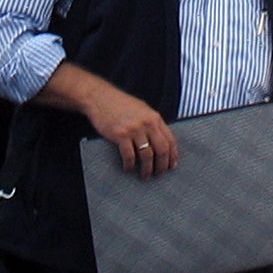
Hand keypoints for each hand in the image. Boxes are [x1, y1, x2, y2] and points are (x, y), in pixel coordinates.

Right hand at [31, 63, 176, 177]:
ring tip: (145, 175)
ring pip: (147, 155)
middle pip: (162, 150)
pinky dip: (130, 165)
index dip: (172, 156)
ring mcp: (134, 129)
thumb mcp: (142, 110)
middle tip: (159, 174)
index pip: (170, 140)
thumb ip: (152, 123)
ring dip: (147, 169)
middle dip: (162, 166)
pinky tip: (128, 168)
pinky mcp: (120, 135)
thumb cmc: (120, 104)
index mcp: (155, 117)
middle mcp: (147, 123)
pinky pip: (129, 156)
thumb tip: (161, 142)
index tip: (171, 166)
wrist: (99, 97)